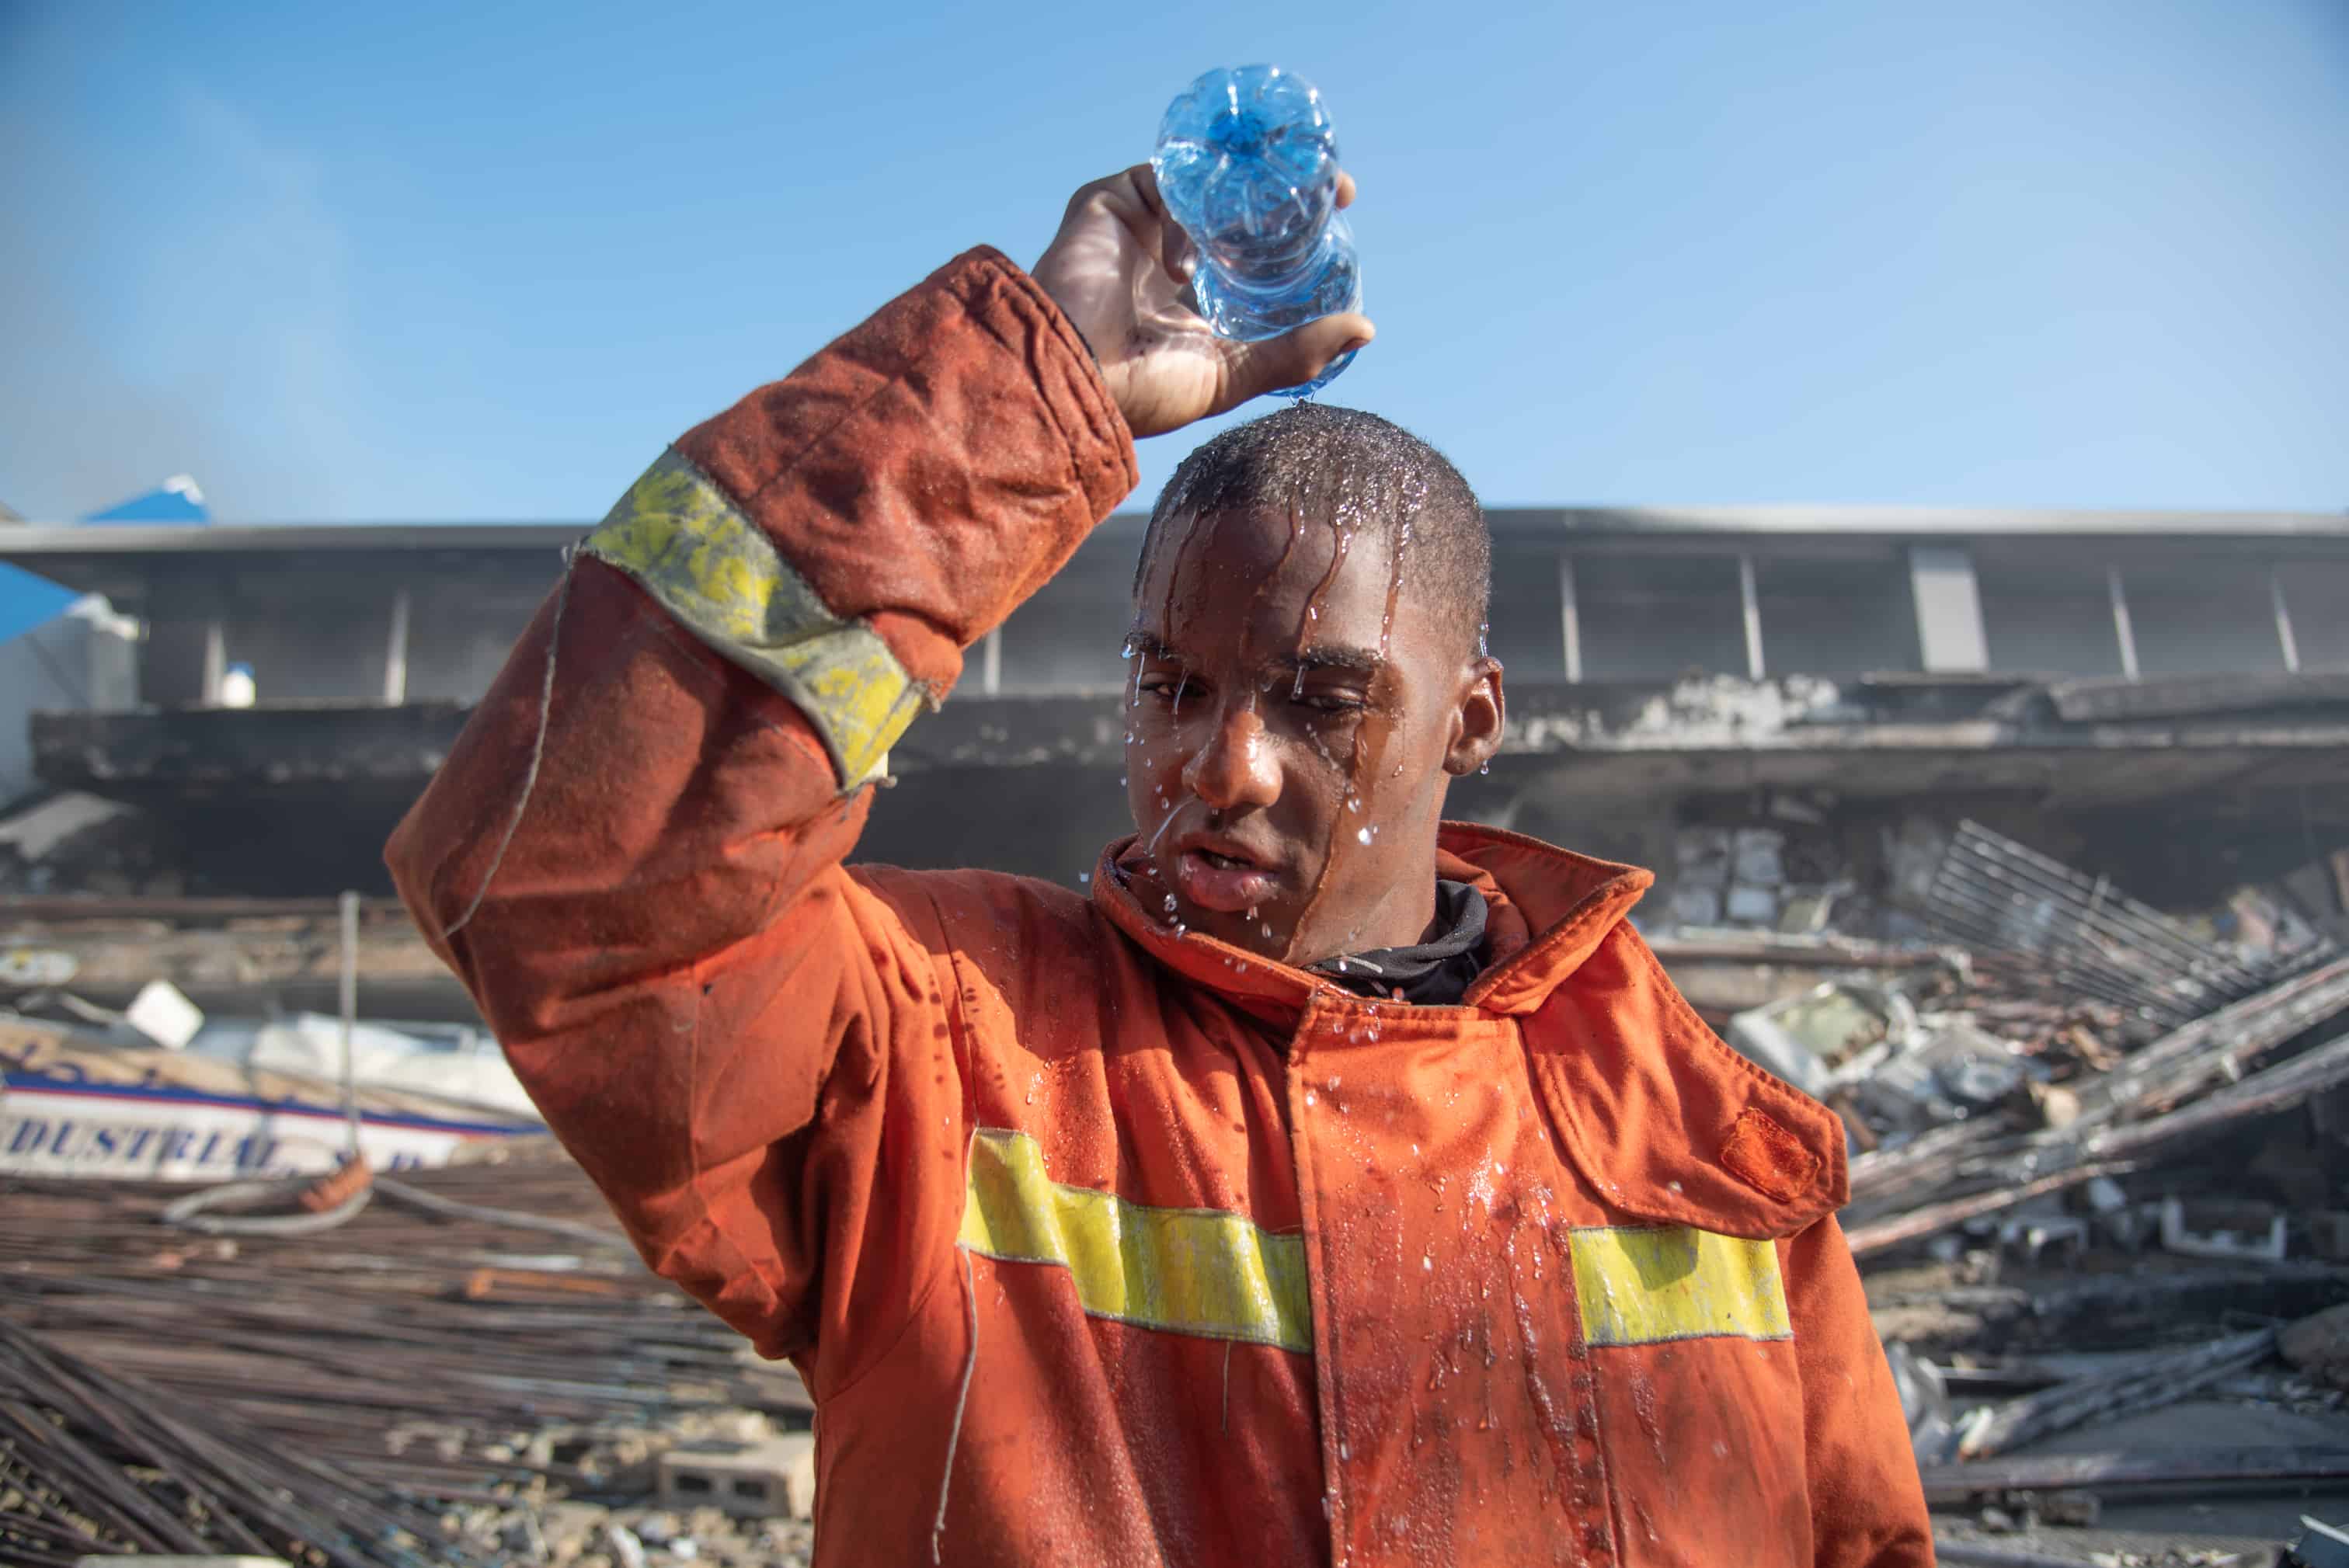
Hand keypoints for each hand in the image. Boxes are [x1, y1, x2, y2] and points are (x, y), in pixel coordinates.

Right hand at [1031, 164, 1374, 439]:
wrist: (1071, 377)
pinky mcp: (1108, 203)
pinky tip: (1187, 260)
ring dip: (1246, 183)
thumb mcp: (1233, 375)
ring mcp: (1138, 228)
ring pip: (1203, 184)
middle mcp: (1169, 258)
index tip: (1342, 208)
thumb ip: (1294, 353)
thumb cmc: (1141, 392)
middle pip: (1234, 208)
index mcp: (1196, 298)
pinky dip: (1185, 203)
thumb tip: (1366, 329)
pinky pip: (1161, 178)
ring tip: (1288, 194)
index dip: (1295, 230)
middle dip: (1283, 194)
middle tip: (1333, 189)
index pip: (1254, 248)